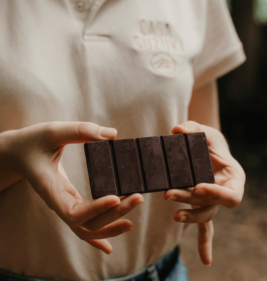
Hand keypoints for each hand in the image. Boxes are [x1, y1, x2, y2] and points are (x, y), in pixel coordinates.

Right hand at [0, 121, 143, 253]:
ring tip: (131, 221)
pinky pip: (82, 225)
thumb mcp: (53, 131)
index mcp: (51, 189)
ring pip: (86, 228)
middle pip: (86, 223)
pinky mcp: (70, 201)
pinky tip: (109, 247)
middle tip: (138, 197)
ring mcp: (64, 204)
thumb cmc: (33, 142)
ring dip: (110, 226)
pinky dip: (96, 237)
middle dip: (114, 214)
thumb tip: (113, 134)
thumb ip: (81, 130)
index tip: (116, 197)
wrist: (18, 153)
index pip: (74, 211)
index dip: (96, 209)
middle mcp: (58, 202)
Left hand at [163, 121, 244, 264]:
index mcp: (233, 177)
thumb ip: (192, 128)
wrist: (207, 148)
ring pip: (204, 214)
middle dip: (190, 201)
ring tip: (172, 212)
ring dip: (188, 215)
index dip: (216, 194)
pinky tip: (206, 260)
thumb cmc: (209, 140)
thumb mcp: (203, 130)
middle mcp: (224, 192)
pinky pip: (205, 225)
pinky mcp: (200, 203)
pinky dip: (205, 241)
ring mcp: (213, 200)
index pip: (231, 194)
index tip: (198, 187)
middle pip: (211, 205)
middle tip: (169, 194)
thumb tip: (176, 130)